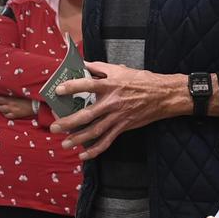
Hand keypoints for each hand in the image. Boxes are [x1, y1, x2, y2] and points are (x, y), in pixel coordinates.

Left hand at [0, 94, 36, 120]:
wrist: (35, 105)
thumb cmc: (28, 99)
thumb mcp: (20, 95)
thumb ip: (12, 96)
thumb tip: (7, 95)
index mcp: (12, 100)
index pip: (1, 99)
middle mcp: (12, 106)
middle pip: (1, 106)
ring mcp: (14, 112)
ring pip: (4, 111)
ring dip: (0, 109)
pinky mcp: (16, 116)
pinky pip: (8, 116)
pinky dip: (6, 114)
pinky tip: (5, 113)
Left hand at [53, 64, 186, 159]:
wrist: (163, 95)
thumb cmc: (141, 80)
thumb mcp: (120, 69)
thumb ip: (99, 67)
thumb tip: (81, 63)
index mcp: (111, 85)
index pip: (89, 84)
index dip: (73, 87)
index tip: (59, 90)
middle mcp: (113, 102)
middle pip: (88, 114)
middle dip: (69, 122)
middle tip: (54, 127)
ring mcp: (118, 116)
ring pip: (95, 130)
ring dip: (78, 138)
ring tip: (65, 143)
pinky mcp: (123, 127)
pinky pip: (107, 140)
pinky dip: (95, 149)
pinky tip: (83, 154)